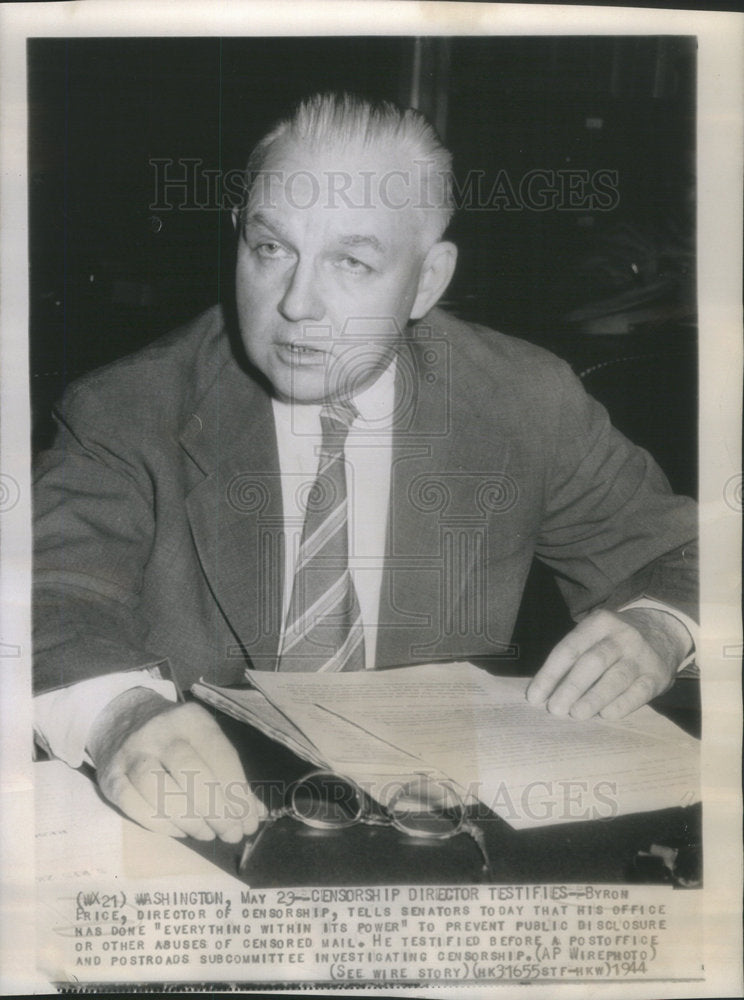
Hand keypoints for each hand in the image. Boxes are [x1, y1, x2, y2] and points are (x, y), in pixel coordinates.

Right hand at [87, 688, 264, 840]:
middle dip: (217, 809)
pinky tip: (182, 831)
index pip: (220, 754)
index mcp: (191, 719)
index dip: (238, 791)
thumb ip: (229, 774)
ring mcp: (131, 754)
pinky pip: (134, 806)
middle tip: (232, 833)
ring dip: (190, 819)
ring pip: (159, 790)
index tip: (250, 820)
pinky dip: (162, 824)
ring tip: (209, 834)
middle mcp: (159, 733)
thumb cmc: (176, 735)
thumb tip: (255, 814)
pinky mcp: (110, 777)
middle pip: (190, 771)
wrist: (123, 718)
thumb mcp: (204, 740)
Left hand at [526, 608, 689, 720]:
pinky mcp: (657, 676)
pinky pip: (638, 693)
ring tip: (576, 714)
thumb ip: (574, 656)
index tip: (535, 697)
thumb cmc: (615, 640)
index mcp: (599, 623)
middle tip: (555, 709)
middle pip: (592, 662)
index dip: (550, 674)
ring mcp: (642, 656)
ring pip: (615, 679)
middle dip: (571, 687)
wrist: (664, 632)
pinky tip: (605, 715)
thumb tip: (545, 691)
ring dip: (593, 698)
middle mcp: (622, 636)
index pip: (569, 649)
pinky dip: (621, 705)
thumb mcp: (596, 634)